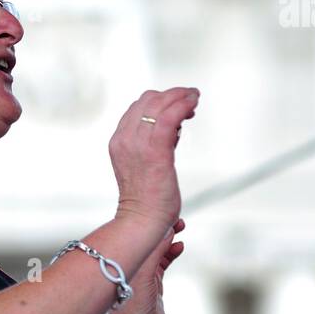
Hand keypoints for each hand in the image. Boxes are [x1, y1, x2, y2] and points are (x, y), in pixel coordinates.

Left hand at [100, 217, 186, 313]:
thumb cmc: (132, 310)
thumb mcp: (145, 278)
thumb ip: (154, 255)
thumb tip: (163, 230)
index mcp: (128, 261)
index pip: (142, 235)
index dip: (155, 223)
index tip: (167, 212)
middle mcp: (134, 265)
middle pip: (149, 239)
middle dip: (162, 228)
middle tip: (178, 218)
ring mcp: (144, 274)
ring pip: (158, 249)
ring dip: (169, 239)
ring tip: (181, 228)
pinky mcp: (153, 285)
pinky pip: (164, 263)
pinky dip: (172, 254)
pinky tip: (180, 247)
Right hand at [109, 87, 197, 231]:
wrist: (142, 219)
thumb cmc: (147, 198)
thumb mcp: (143, 164)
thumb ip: (153, 144)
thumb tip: (174, 129)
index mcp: (118, 140)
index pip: (137, 106)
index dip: (160, 100)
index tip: (179, 105)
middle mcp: (124, 137)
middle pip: (148, 99)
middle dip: (172, 94)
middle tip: (191, 98)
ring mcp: (138, 143)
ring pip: (160, 103)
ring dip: (181, 96)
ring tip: (195, 98)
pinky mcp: (156, 150)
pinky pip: (170, 116)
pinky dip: (183, 105)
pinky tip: (193, 105)